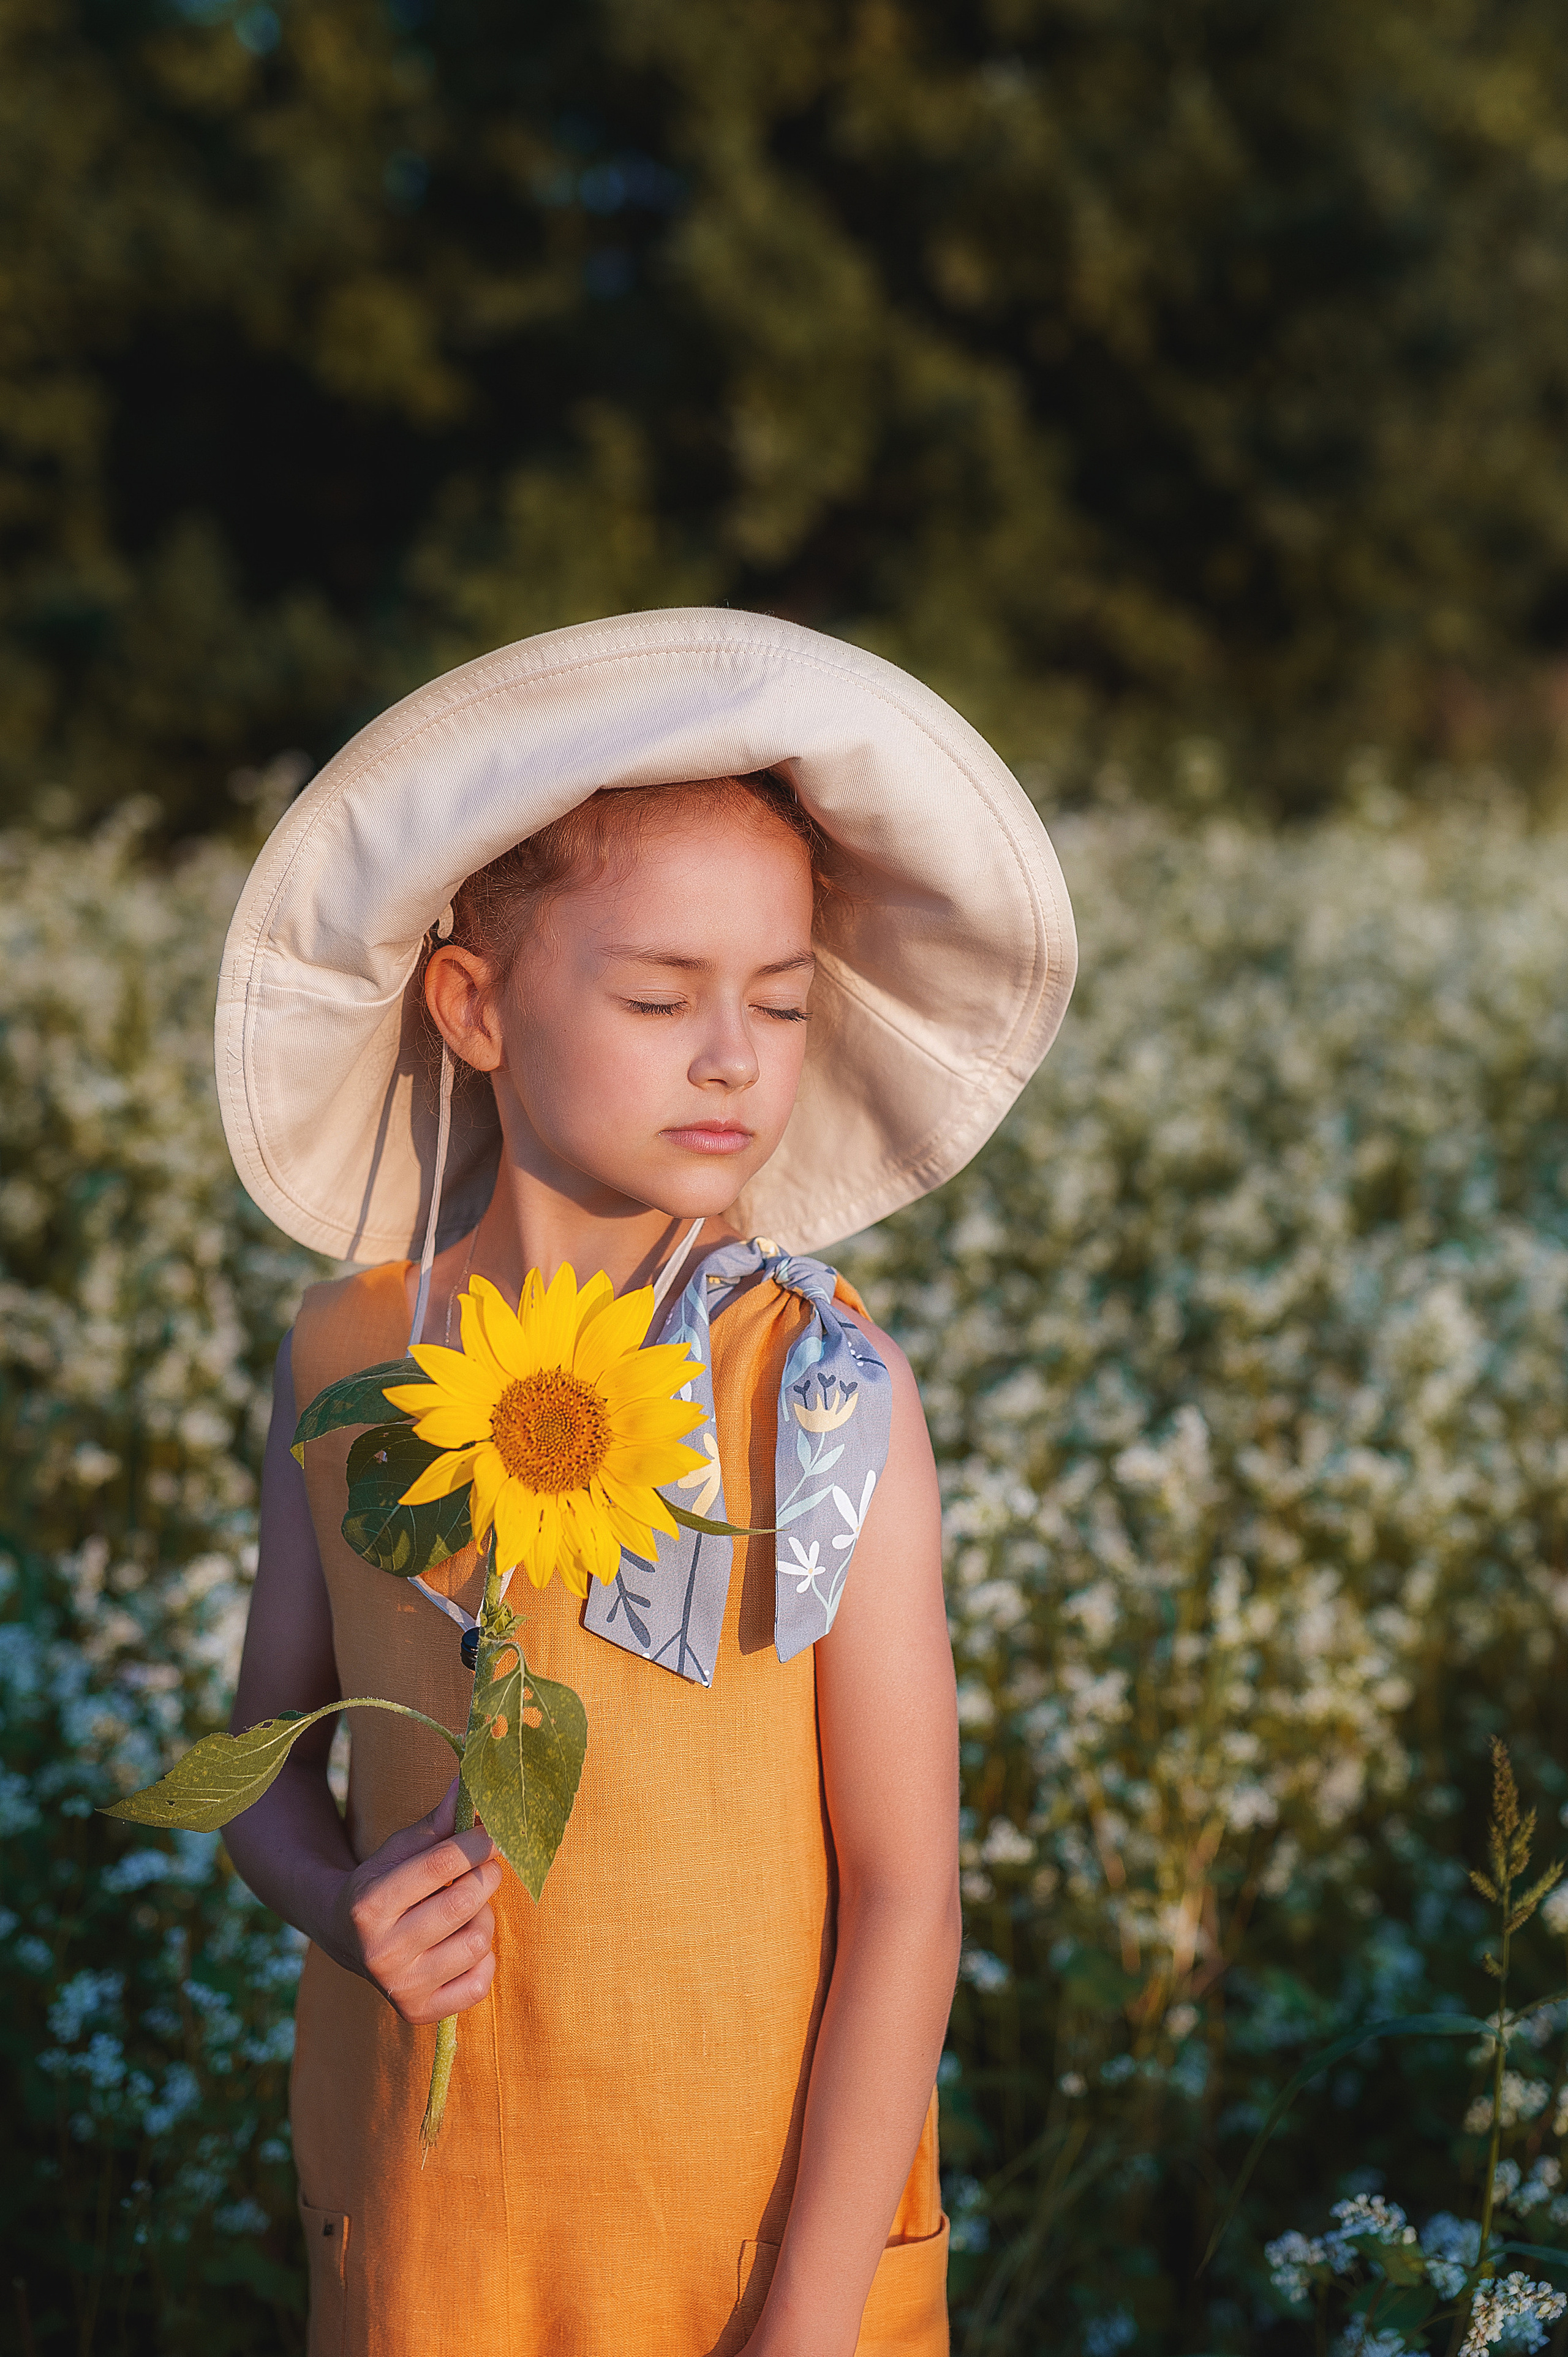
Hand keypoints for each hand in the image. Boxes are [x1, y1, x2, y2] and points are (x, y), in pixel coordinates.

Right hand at [328, 1778, 500, 2023]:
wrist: (346, 1938)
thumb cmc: (382, 1883)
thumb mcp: (399, 1849)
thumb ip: (438, 1822)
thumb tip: (471, 1780)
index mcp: (368, 1905)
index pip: (440, 1865)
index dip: (476, 1842)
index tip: (492, 1832)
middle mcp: (380, 1952)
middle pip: (462, 1903)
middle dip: (485, 1875)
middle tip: (485, 1866)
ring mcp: (399, 1987)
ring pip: (476, 1941)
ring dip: (484, 1916)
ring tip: (468, 1908)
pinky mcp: (419, 2012)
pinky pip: (479, 1982)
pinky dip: (483, 1957)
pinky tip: (464, 1941)